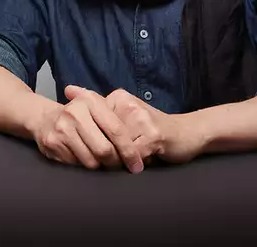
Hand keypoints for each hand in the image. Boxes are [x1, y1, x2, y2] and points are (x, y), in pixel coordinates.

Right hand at [30, 90, 143, 172]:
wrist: (44, 118)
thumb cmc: (79, 116)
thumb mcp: (97, 109)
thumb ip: (118, 121)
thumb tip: (145, 145)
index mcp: (90, 101)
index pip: (117, 130)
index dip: (129, 151)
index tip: (137, 165)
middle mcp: (75, 113)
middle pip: (104, 149)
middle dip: (115, 162)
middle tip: (119, 166)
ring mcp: (62, 129)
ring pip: (91, 161)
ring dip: (99, 166)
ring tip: (100, 161)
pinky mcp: (53, 144)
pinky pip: (76, 165)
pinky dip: (82, 165)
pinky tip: (83, 157)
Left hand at [65, 86, 204, 164]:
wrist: (188, 133)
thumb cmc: (152, 129)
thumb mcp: (124, 115)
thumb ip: (96, 106)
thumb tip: (68, 90)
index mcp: (118, 97)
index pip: (91, 120)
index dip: (90, 139)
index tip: (91, 149)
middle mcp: (128, 104)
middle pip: (102, 135)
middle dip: (102, 151)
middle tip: (105, 161)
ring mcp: (141, 118)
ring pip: (115, 146)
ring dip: (117, 160)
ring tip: (123, 163)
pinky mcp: (153, 135)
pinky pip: (132, 155)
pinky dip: (131, 164)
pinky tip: (136, 166)